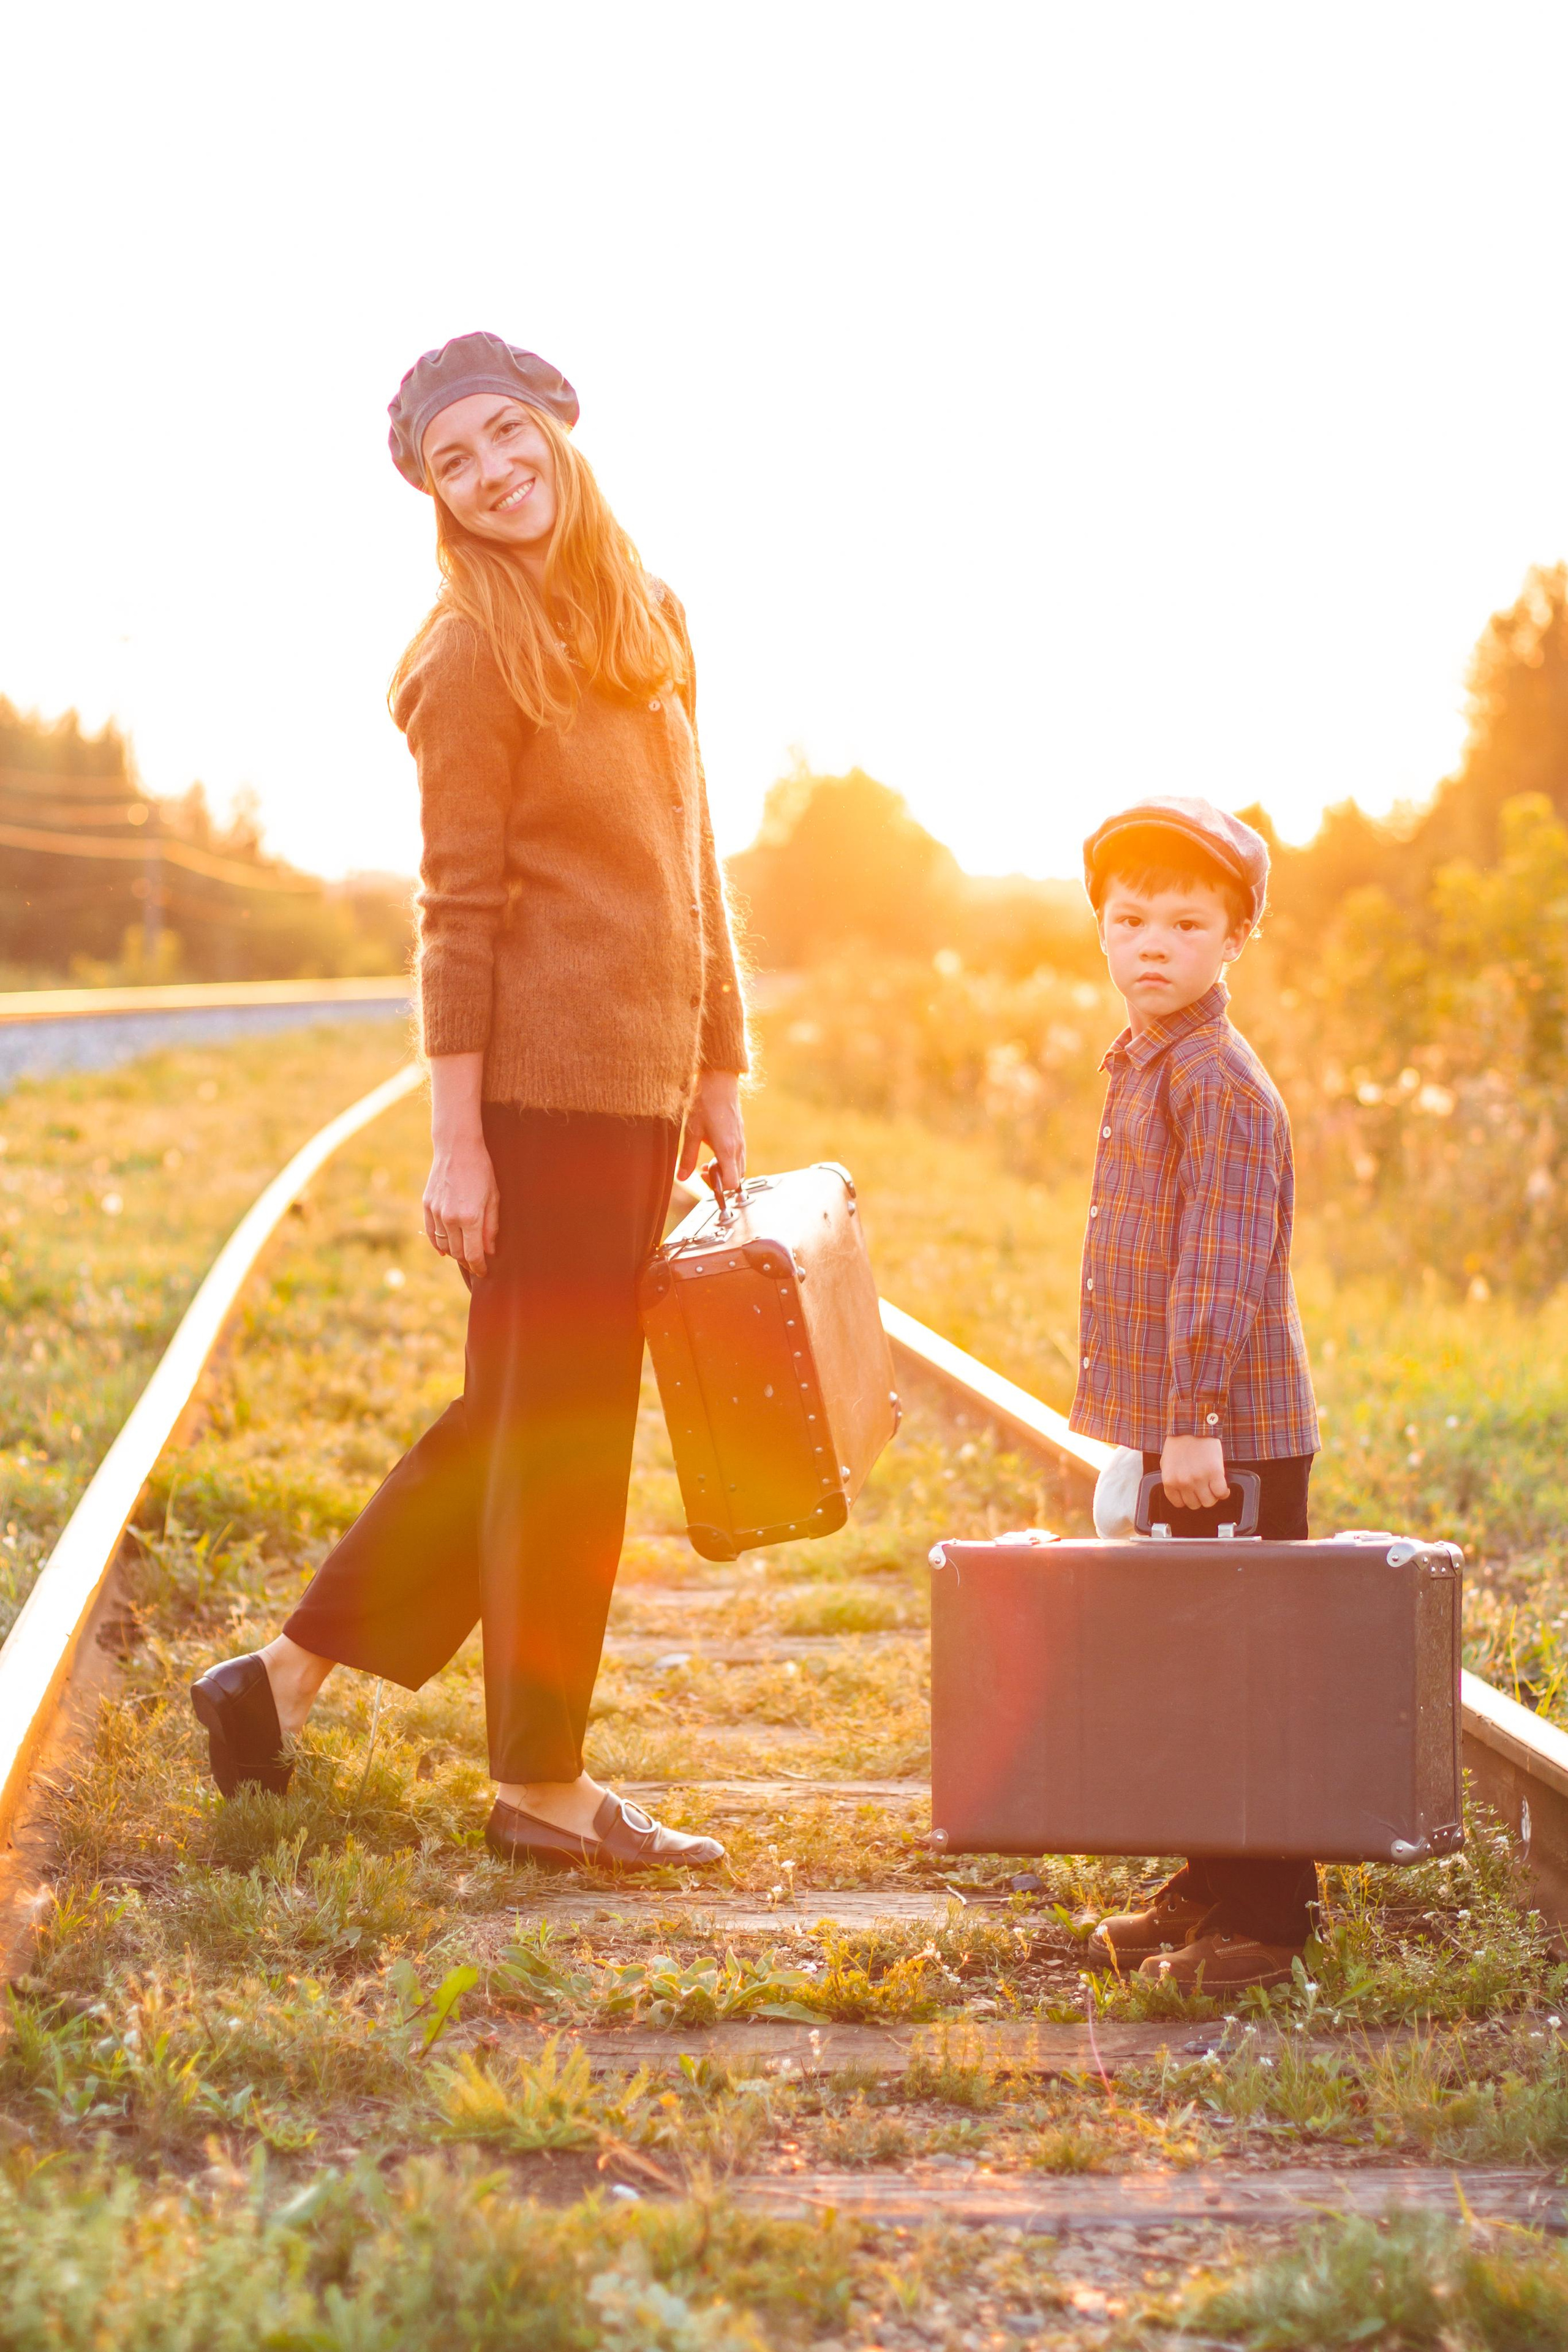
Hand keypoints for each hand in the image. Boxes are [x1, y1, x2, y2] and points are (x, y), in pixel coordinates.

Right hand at [423, 1134, 499, 1277]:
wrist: (457, 1148)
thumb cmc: (481, 1171)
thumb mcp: (493, 1198)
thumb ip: (491, 1226)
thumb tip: (489, 1251)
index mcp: (471, 1217)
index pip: (473, 1253)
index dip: (479, 1266)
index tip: (483, 1272)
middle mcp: (451, 1218)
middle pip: (458, 1253)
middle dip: (468, 1262)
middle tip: (475, 1265)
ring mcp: (437, 1212)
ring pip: (444, 1245)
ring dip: (455, 1254)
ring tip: (464, 1256)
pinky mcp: (427, 1206)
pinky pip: (431, 1233)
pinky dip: (438, 1244)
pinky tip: (444, 1250)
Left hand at [678, 1069, 745, 1194]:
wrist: (719, 1081)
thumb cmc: (705, 1103)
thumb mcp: (692, 1132)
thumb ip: (687, 1157)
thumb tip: (681, 1177)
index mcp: (727, 1149)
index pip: (731, 1182)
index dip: (718, 1187)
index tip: (703, 1177)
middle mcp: (738, 1147)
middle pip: (737, 1178)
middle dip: (720, 1180)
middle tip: (703, 1170)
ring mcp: (741, 1141)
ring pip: (739, 1167)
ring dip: (725, 1170)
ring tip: (708, 1161)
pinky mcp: (740, 1135)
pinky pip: (739, 1156)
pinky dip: (728, 1160)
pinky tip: (714, 1149)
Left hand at [1159, 1434, 1229, 1511]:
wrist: (1192, 1426)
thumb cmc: (1179, 1442)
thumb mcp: (1166, 1463)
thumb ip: (1171, 1479)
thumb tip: (1179, 1492)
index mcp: (1170, 1481)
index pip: (1179, 1503)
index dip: (1188, 1499)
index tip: (1193, 1494)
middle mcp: (1183, 1482)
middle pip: (1195, 1505)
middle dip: (1200, 1498)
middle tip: (1204, 1489)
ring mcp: (1199, 1479)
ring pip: (1209, 1502)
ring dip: (1212, 1496)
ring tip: (1213, 1487)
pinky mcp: (1214, 1473)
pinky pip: (1221, 1493)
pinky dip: (1224, 1492)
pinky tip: (1223, 1487)